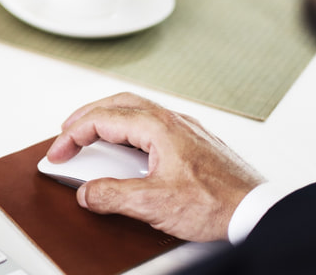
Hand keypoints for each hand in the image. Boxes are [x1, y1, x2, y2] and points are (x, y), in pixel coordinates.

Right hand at [45, 92, 263, 242]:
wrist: (258, 211)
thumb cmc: (218, 203)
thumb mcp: (154, 204)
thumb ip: (113, 196)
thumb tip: (88, 193)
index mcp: (158, 127)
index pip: (102, 119)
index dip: (72, 136)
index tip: (57, 154)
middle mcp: (172, 121)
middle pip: (117, 103)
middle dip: (85, 116)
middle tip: (65, 134)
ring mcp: (185, 130)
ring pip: (136, 110)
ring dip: (108, 119)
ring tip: (91, 136)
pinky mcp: (194, 143)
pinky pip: (152, 124)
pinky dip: (129, 129)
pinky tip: (129, 148)